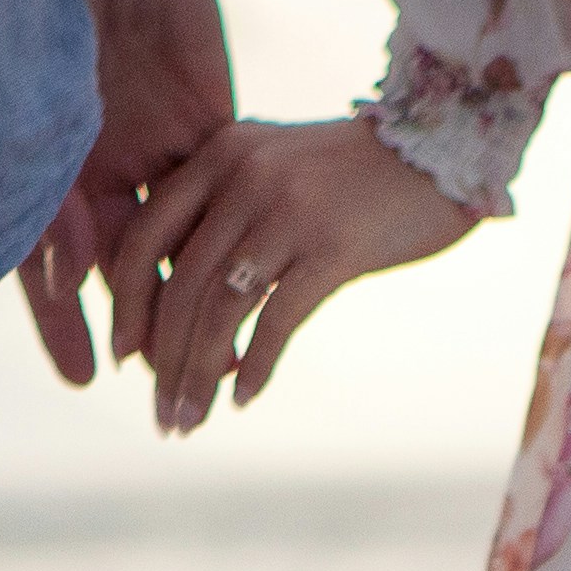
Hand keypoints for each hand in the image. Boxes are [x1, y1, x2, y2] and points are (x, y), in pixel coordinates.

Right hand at [24, 0, 236, 385]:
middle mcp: (103, 180)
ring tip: (214, 360)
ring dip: (195, 309)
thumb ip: (60, 204)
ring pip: (179, 255)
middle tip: (168, 385)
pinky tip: (254, 298)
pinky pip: (221, 213)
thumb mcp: (50, 123)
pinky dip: (234, 255)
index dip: (65, 325)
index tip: (85, 378)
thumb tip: (73, 281)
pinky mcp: (210, 143)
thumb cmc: (60, 31)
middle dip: (145, 334)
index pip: (52, 272)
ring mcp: (158, 162)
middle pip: (125, 277)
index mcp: (51, 180)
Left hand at [109, 117, 477, 432]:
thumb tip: (187, 303)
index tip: (126, 357)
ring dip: (199, 377)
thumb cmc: (357, 174)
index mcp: (221, 153)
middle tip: (161, 415)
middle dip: (163, 362)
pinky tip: (245, 399)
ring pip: (221, 310)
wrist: (444, 150)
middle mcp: (245, 175)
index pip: (145, 235)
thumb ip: (229, 210)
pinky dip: (256, 367)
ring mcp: (289, 209)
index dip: (128, 304)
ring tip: (191, 421)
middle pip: (180, 284)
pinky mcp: (335, 245)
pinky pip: (277, 319)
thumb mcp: (278, 168)